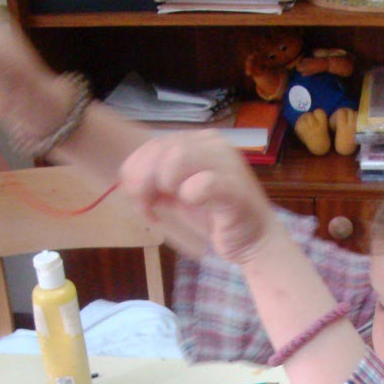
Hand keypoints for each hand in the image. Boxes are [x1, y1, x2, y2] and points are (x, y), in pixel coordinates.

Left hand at [118, 130, 278, 263]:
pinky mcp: (235, 189)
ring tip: (164, 206)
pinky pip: (202, 183)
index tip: (136, 197)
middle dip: (144, 179)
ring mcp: (227, 164)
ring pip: (177, 157)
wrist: (255, 241)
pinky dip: (188, 196)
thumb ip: (156, 184)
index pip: (155, 143)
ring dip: (163, 184)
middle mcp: (214, 145)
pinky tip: (189, 206)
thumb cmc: (216, 218)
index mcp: (200, 142)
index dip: (136, 168)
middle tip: (146, 206)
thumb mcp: (178, 197)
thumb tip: (128, 179)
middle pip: (162, 148)